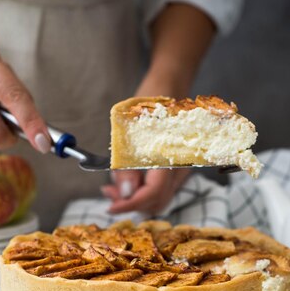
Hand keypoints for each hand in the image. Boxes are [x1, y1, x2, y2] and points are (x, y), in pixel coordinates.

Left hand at [102, 3, 214, 214]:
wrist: (170, 83)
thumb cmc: (151, 100)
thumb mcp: (131, 128)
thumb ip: (128, 163)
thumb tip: (124, 192)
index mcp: (172, 156)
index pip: (153, 193)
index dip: (130, 203)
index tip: (110, 207)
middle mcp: (180, 167)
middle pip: (157, 202)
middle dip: (131, 203)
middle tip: (109, 195)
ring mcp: (179, 169)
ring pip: (157, 199)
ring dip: (134, 199)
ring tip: (112, 187)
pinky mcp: (173, 169)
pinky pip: (158, 189)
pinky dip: (140, 191)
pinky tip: (123, 181)